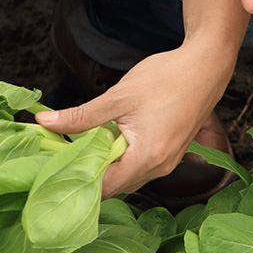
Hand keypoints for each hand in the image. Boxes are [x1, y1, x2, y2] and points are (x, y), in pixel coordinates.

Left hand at [34, 39, 235, 197]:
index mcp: (147, 158)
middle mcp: (161, 167)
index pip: (104, 188)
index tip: (54, 167)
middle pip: (116, 186)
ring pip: (129, 175)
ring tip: (85, 143)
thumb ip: (81, 116)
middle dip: (90, 173)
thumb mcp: (119, 96)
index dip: (77, 180)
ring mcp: (169, 160)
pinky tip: (112, 136)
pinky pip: (142, 164)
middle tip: (63, 154)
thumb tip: (44, 122)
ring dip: (108, 164)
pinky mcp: (173, 150)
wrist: (208, 64)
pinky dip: (124, 157)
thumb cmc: (167, 78)